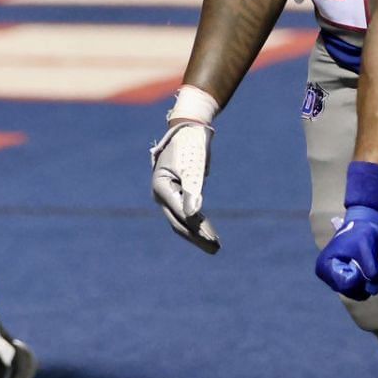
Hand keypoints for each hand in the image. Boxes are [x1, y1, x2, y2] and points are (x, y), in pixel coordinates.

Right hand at [150, 108, 220, 253]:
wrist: (189, 128)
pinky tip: (209, 233)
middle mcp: (161, 195)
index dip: (196, 229)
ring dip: (198, 234)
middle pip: (179, 223)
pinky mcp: (177, 195)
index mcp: (161, 187)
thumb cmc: (190, 144)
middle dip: (198, 237)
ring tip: (216, 247)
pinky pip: (186, 214)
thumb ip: (193, 190)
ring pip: (182, 221)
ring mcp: (168, 196)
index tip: (213, 239)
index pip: (180, 214)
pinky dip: (198, 224)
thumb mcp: (193, 166)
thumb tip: (193, 215)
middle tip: (216, 249)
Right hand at [315, 204, 377, 299]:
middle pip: (350, 291)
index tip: (364, 264)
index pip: (344, 285)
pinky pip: (359, 290)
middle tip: (372, 263)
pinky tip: (370, 267)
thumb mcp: (366, 249)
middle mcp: (327, 276)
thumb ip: (371, 269)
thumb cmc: (359, 233)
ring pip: (356, 293)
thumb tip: (373, 289)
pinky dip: (368, 281)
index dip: (359, 279)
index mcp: (325, 266)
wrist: (362, 225)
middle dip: (365, 280)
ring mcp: (335, 279)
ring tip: (371, 263)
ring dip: (368, 281)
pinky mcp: (344, 280)